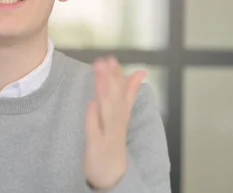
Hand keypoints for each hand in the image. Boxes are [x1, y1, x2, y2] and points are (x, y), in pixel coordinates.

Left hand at [83, 57, 146, 189]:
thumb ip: (129, 93)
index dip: (116, 75)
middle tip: (106, 61)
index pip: (120, 92)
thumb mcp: (122, 116)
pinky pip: (96, 131)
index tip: (111, 58)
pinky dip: (94, 118)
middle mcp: (117, 124)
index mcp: (121, 114)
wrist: (111, 173)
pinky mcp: (98, 147)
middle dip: (111, 80)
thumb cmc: (113, 141)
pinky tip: (91, 103)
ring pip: (109, 112)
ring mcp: (108, 135)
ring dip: (105, 93)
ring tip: (99, 76)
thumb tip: (141, 71)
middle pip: (115, 99)